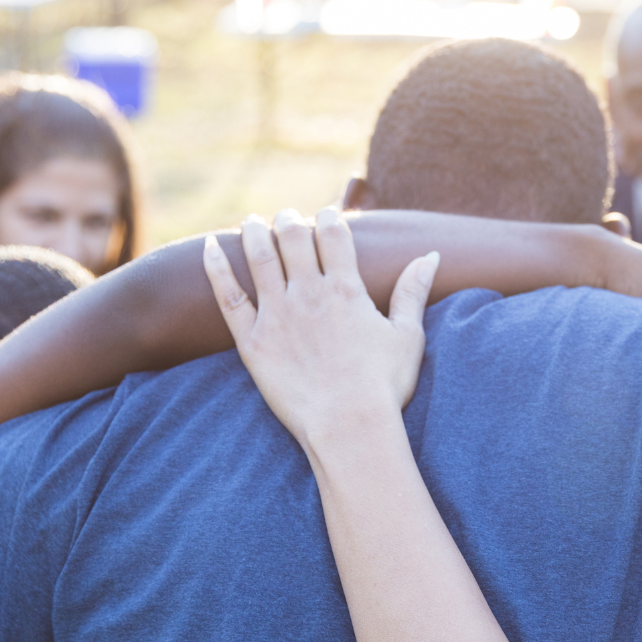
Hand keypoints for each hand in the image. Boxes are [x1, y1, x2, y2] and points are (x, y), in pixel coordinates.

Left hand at [203, 207, 438, 452]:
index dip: (330, 218)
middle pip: (293, 238)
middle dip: (290, 220)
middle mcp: (309, 293)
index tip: (327, 215)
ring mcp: (277, 315)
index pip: (334, 235)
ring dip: (254, 232)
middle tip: (288, 217)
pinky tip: (210, 246)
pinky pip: (228, 296)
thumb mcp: (408, 335)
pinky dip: (217, 267)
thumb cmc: (384, 385)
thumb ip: (413, 291)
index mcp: (347, 289)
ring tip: (252, 221)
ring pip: (260, 257)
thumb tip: (431, 254)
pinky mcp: (252, 341)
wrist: (349, 426)